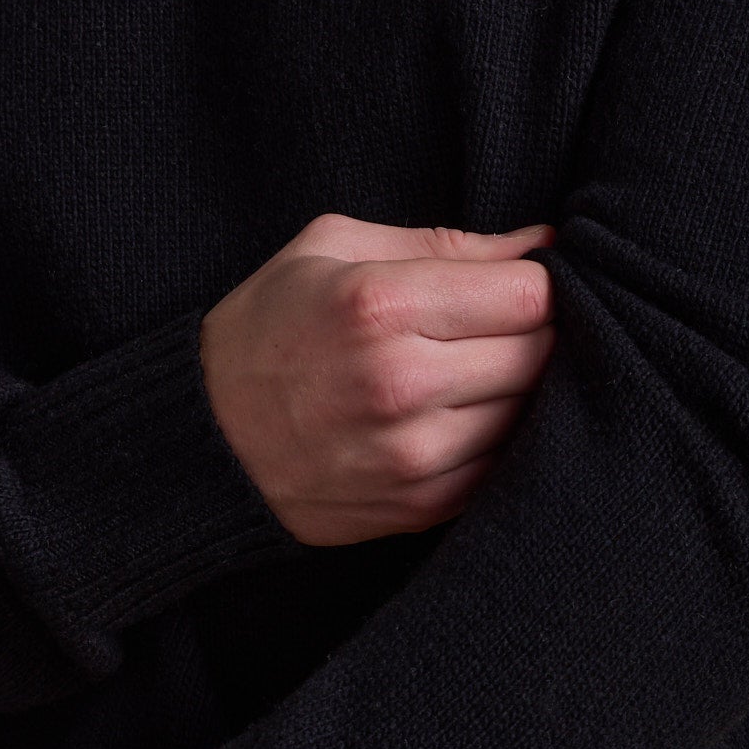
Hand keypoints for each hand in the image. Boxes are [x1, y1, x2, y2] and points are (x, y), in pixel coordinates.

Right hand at [200, 214, 557, 545]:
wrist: (205, 439)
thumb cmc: (270, 326)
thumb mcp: (334, 248)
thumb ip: (444, 242)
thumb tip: (543, 242)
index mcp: (380, 304)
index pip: (528, 293)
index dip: (536, 283)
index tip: (516, 285)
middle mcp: (400, 381)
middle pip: (539, 353)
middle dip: (534, 334)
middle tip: (497, 328)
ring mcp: (412, 453)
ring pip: (531, 413)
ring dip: (518, 390)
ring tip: (474, 372)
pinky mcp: (419, 505)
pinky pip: (504, 465)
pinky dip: (497, 438)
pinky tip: (459, 417)